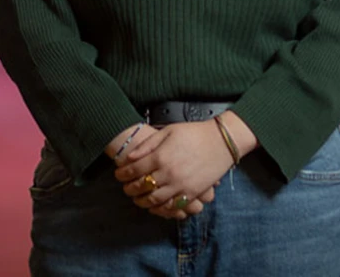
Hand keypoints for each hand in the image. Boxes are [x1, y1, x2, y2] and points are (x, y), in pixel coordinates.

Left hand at [114, 121, 234, 218]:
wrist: (221, 141)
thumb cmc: (195, 132)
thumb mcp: (168, 131)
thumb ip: (148, 144)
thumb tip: (130, 156)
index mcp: (161, 156)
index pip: (134, 170)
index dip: (123, 174)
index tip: (118, 174)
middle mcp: (169, 173)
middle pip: (141, 187)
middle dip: (130, 189)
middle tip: (125, 188)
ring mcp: (180, 185)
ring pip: (154, 200)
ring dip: (142, 201)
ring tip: (137, 198)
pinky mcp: (192, 193)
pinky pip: (172, 206)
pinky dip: (160, 208)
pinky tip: (155, 205)